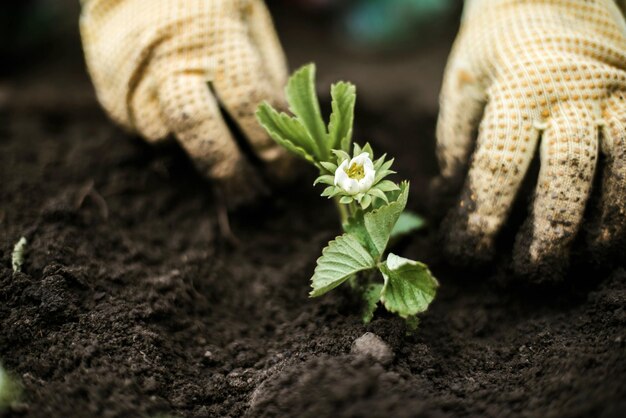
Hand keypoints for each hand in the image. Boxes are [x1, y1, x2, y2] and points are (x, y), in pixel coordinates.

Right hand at [80, 0, 292, 206]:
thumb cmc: (207, 3)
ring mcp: (135, 81)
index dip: (271, 149)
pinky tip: (184, 132)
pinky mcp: (113, 95)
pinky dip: (169, 139)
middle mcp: (171, 63)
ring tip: (221, 159)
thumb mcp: (249, 22)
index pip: (251, 108)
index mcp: (216, 39)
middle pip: (203, 137)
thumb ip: (265, 72)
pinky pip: (144, 132)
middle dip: (232, 177)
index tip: (283, 173)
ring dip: (196, 155)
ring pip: (167, 140)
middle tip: (253, 197)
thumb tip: (283, 131)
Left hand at [436, 0, 625, 279]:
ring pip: (624, 163)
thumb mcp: (463, 86)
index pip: (500, 163)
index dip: (486, 214)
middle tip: (537, 272)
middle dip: (554, 229)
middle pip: (569, 169)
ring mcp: (616, 91)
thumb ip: (457, 142)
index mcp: (517, 88)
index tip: (472, 253)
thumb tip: (451, 205)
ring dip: (611, 219)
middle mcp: (573, 90)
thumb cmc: (494, 49)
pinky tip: (625, 226)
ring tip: (593, 259)